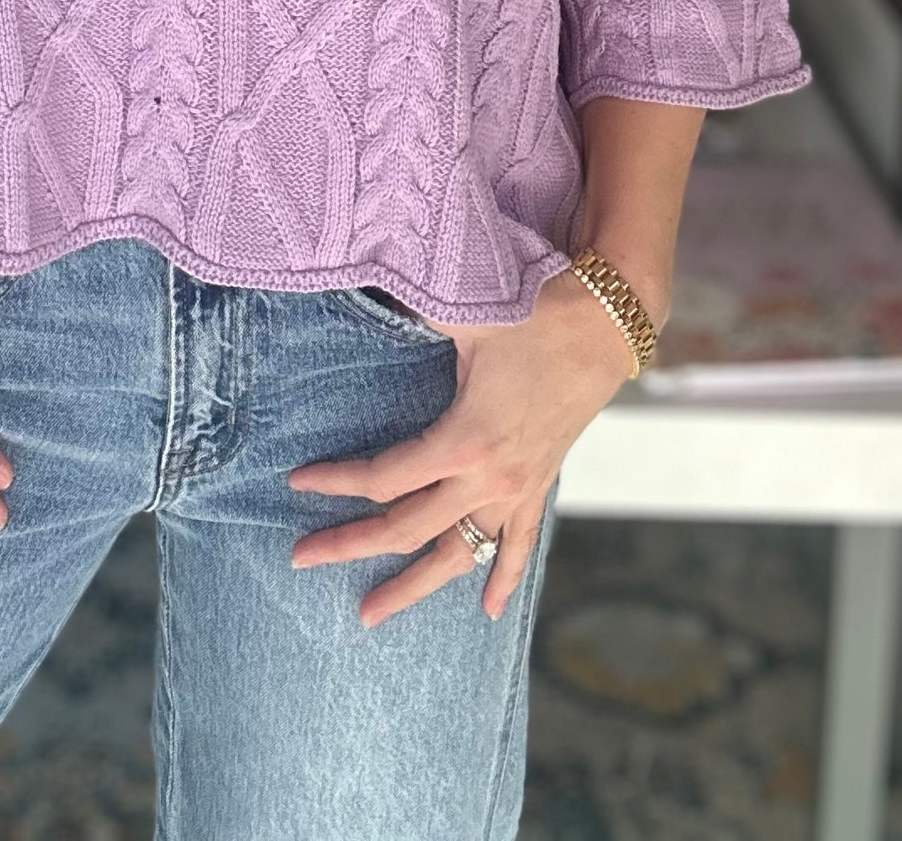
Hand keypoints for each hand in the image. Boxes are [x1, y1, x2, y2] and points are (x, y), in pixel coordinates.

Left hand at [286, 270, 636, 626]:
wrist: (604, 324)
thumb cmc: (530, 313)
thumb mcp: (463, 316)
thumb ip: (407, 313)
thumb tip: (360, 289)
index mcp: (463, 441)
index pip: (386, 478)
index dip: (337, 482)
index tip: (297, 483)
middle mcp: (488, 479)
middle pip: (407, 529)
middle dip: (350, 545)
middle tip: (300, 558)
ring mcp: (516, 490)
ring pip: (457, 556)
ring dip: (412, 588)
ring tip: (371, 614)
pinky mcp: (538, 486)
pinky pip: (518, 546)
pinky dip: (502, 579)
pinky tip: (488, 611)